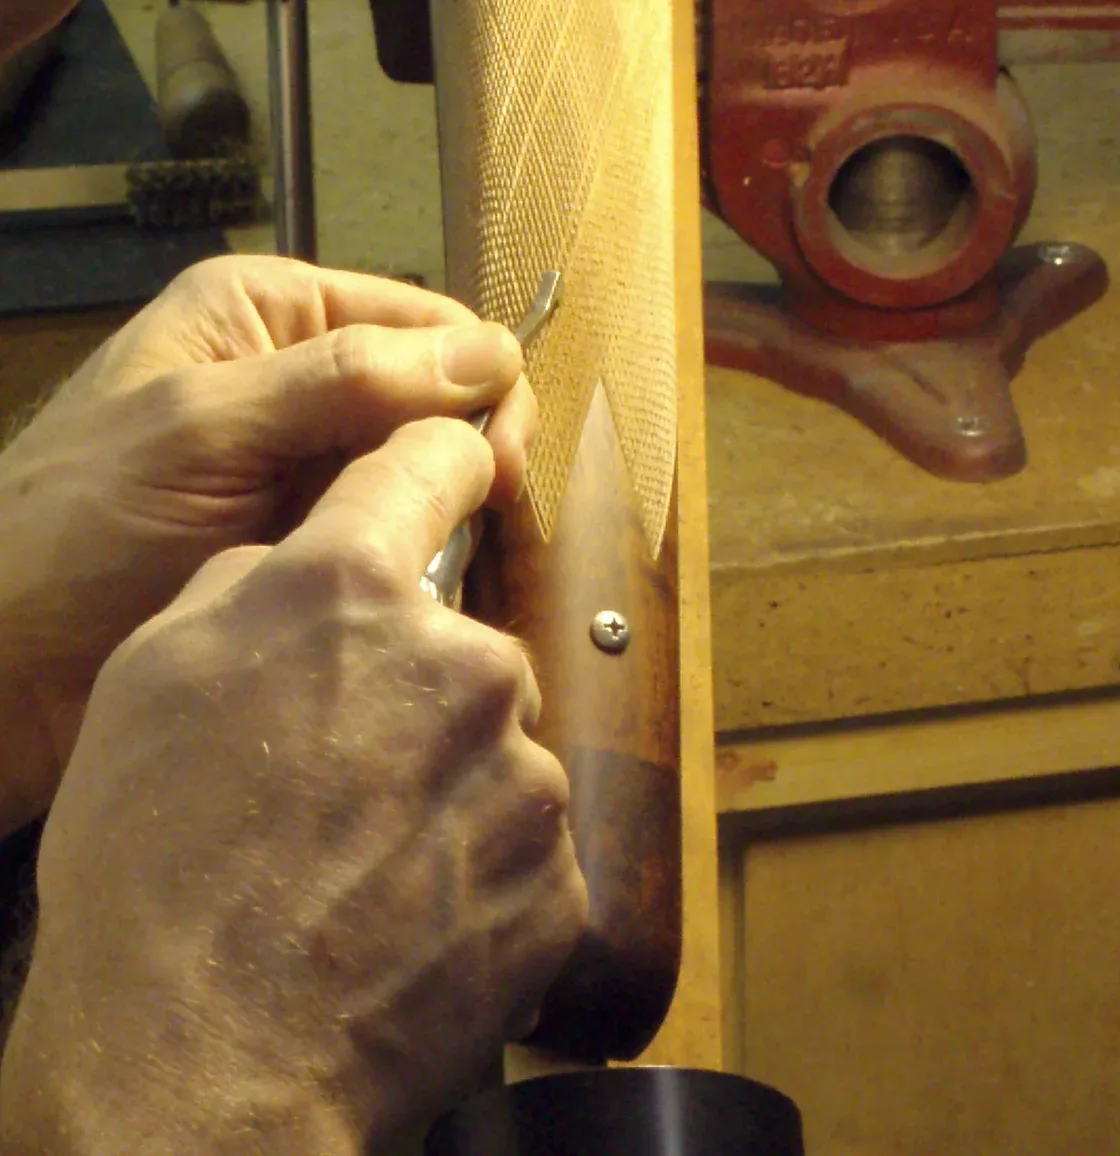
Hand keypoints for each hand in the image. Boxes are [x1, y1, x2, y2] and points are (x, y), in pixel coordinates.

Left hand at [0, 256, 535, 833]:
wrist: (0, 668)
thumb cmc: (75, 529)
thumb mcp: (203, 431)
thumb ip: (344, 381)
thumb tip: (493, 351)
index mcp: (269, 313)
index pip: (424, 320)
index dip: (478, 381)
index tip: (500, 465)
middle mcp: (298, 376)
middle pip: (436, 395)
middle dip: (470, 454)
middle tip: (479, 530)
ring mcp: (303, 465)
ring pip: (423, 471)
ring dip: (449, 515)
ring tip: (453, 577)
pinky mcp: (305, 542)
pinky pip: (394, 535)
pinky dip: (419, 562)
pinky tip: (422, 601)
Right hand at [0, 416, 586, 1154]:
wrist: (199, 1072)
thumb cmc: (153, 872)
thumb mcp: (150, 679)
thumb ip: (249, 583)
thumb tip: (303, 563)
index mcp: (354, 593)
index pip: (434, 458)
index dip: (431, 463)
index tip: (441, 475)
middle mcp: (462, 663)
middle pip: (461, 635)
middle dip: (414, 682)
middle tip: (335, 768)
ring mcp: (523, 775)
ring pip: (497, 744)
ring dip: (447, 781)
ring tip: (355, 859)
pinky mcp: (558, 879)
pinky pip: (522, 843)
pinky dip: (475, 869)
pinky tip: (398, 913)